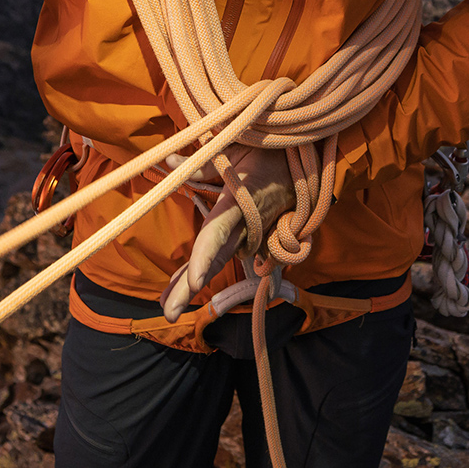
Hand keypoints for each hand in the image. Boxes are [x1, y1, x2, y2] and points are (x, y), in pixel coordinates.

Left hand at [161, 144, 293, 320]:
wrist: (301, 171)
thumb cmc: (266, 157)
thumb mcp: (235, 153)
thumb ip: (200, 165)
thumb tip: (170, 159)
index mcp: (238, 203)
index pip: (218, 233)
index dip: (205, 258)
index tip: (194, 283)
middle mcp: (243, 227)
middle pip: (214, 260)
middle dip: (190, 288)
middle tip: (169, 313)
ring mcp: (248, 237)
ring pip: (216, 264)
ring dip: (189, 286)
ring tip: (167, 308)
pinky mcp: (249, 241)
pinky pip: (221, 258)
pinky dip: (200, 272)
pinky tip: (178, 290)